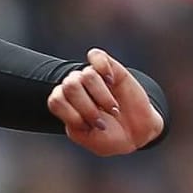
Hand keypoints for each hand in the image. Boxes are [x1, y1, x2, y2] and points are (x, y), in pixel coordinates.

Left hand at [49, 48, 163, 154]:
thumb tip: (74, 102)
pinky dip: (102, 66)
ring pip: (86, 75)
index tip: (87, 126)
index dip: (71, 114)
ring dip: (101, 96)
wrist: (135, 134)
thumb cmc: (107, 136)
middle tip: (101, 122)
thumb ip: (73, 121)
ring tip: (113, 110)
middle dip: (86, 107)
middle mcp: (76, 89)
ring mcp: (92, 78)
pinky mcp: (111, 69)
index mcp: (64, 104)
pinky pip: (96, 55)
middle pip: (69, 86)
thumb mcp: (85, 137)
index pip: (56, 100)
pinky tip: (111, 81)